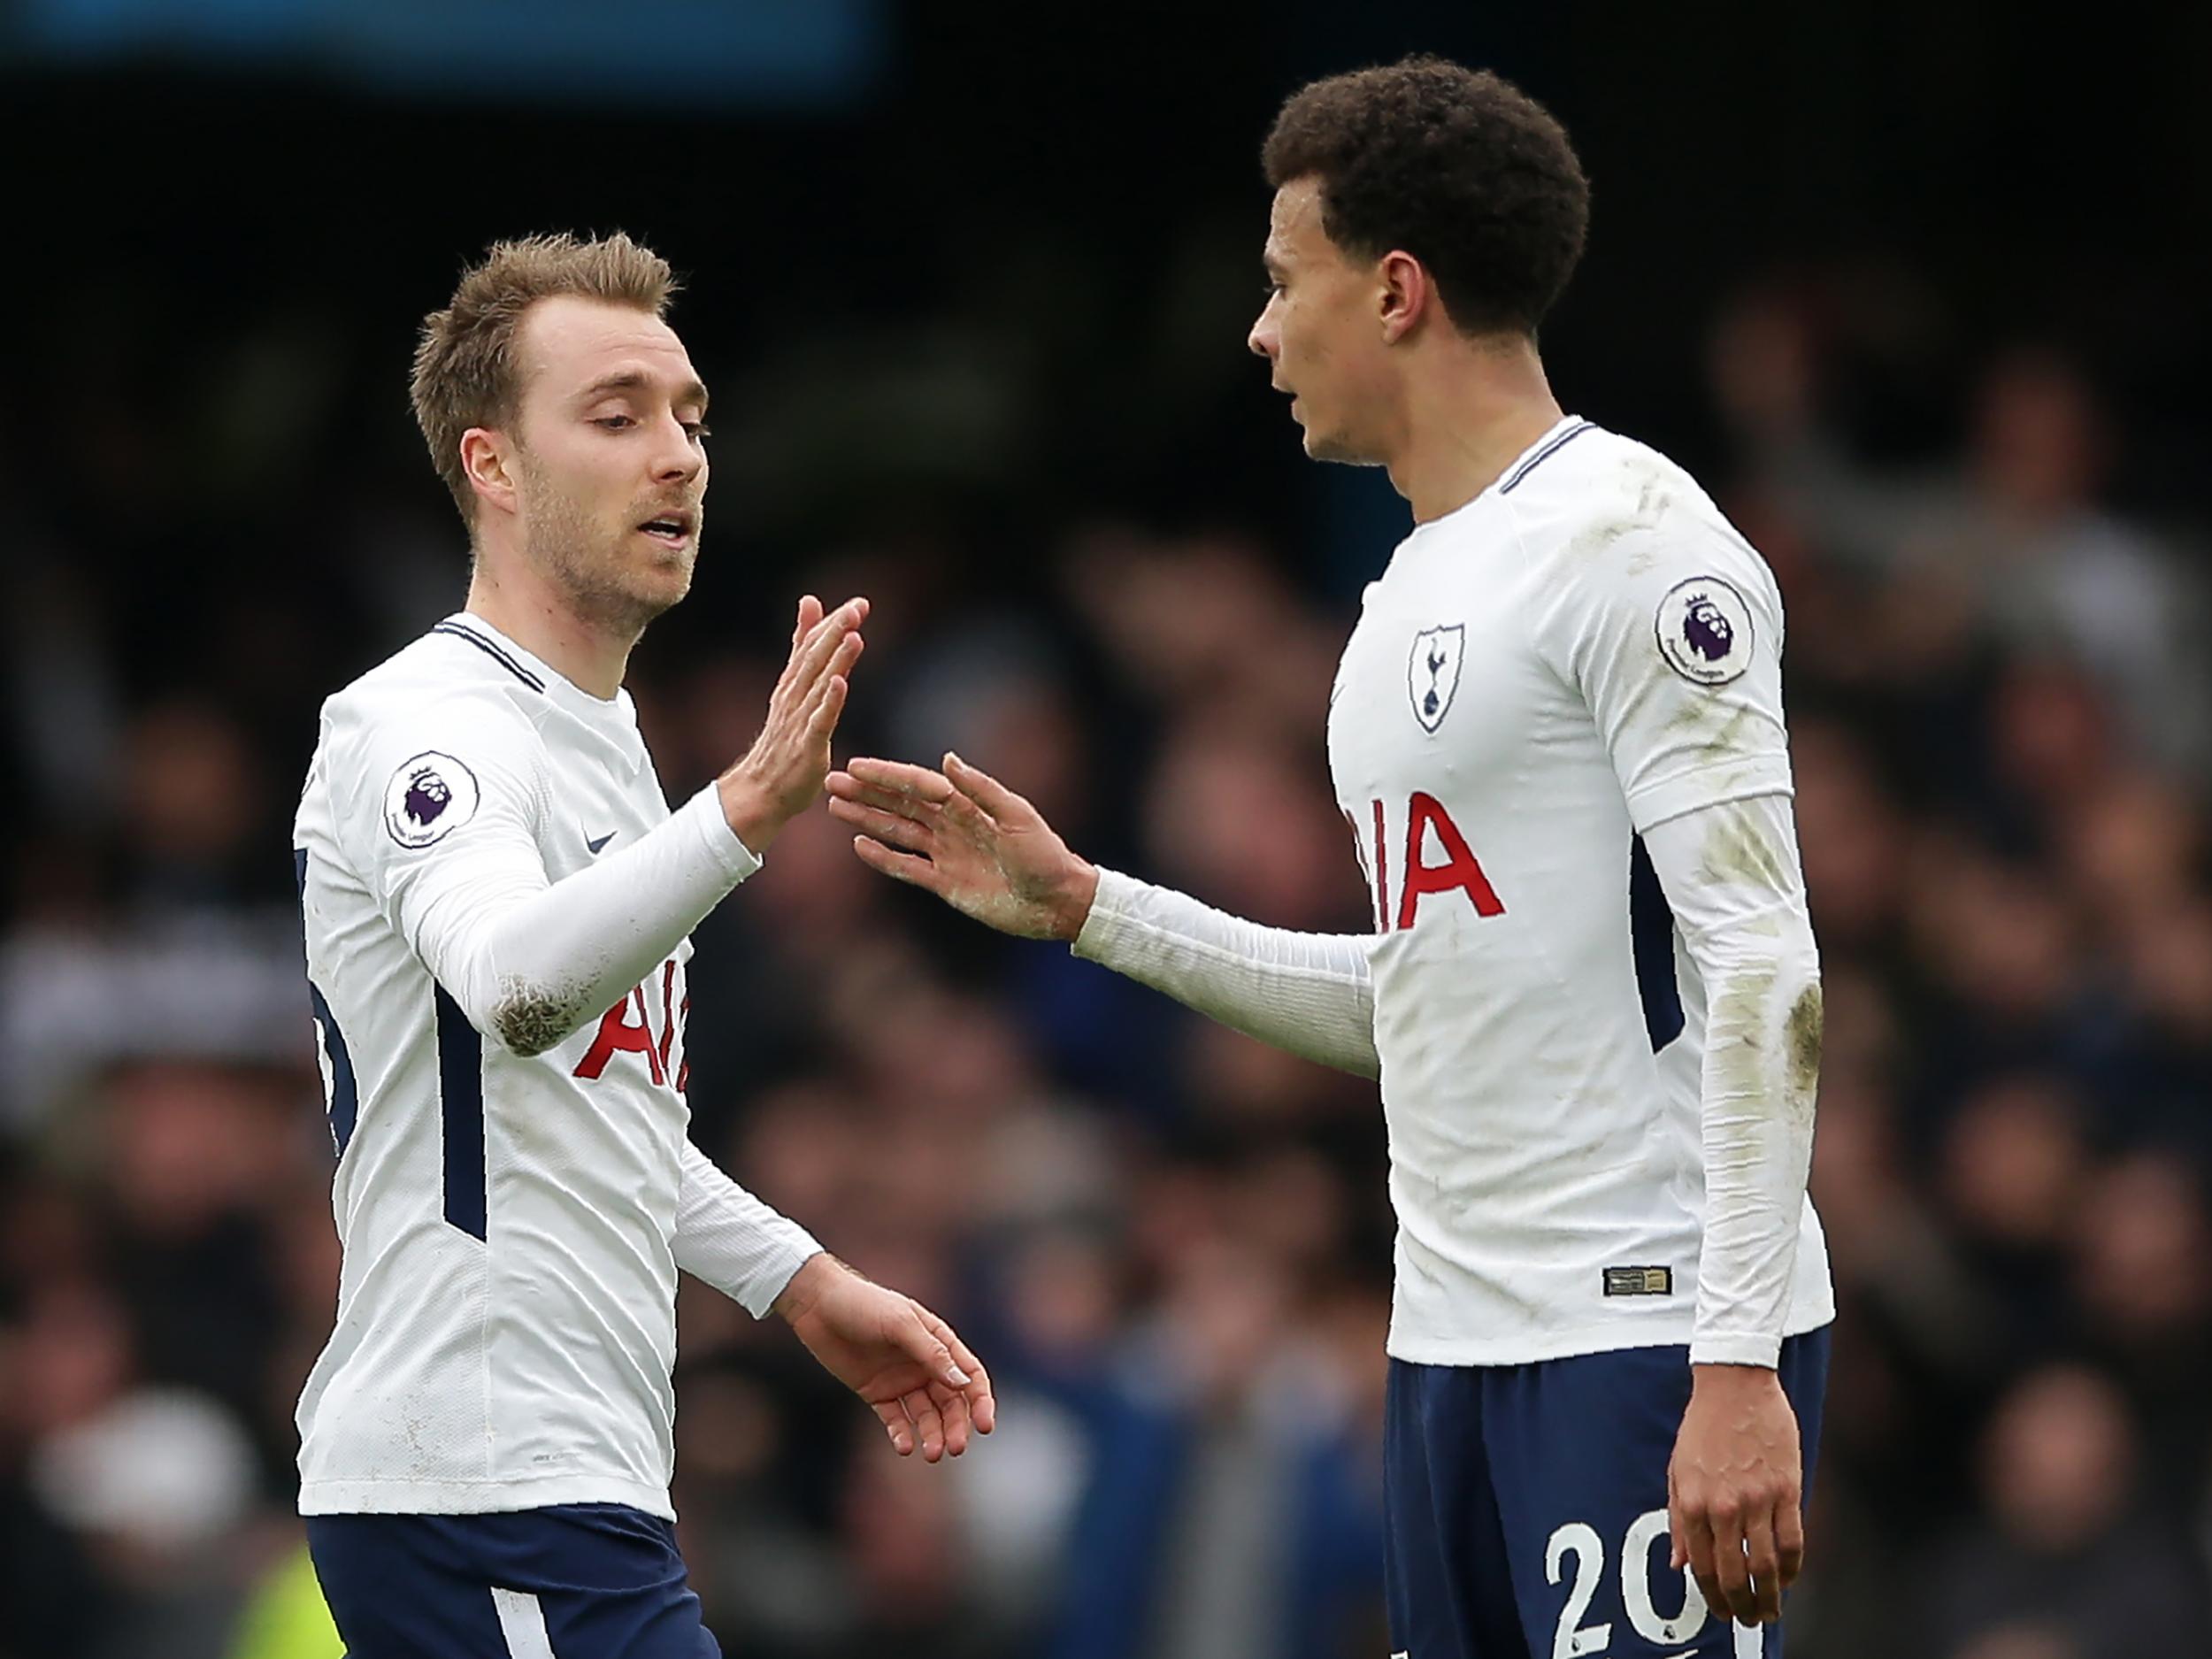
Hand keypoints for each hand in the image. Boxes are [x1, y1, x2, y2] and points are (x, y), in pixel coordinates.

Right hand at [719, 595, 868, 852]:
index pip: (812, 646)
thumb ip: (803, 646)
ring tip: (853, 635)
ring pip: (818, 684)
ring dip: (835, 659)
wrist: (761, 791)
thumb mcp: (794, 687)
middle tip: (858, 608)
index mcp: (792, 684)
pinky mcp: (806, 746)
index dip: (833, 623)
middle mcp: (793, 697)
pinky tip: (839, 683)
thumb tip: (810, 601)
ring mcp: (798, 721)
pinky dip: (828, 701)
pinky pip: (818, 720)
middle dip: (836, 631)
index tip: (858, 603)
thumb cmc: (783, 741)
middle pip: (815, 658)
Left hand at [774, 1254, 995, 1462]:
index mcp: (938, 1342)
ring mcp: (900, 1380)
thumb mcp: (900, 1324)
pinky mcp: (876, 1393)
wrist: (818, 1306)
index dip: (981, 1401)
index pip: (969, 1375)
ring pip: (926, 1414)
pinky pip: (895, 1419)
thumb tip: (964, 1383)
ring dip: (932, 1434)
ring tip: (930, 1453)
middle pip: (951, 1402)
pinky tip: (904, 1446)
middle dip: (956, 1426)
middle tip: (955, 1448)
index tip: (985, 1426)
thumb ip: (932, 1354)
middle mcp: (923, 1364)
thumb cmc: (863, 1305)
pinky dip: (902, 1434)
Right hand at [825, 752, 1097, 940]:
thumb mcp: (1017, 816)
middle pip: (900, 804)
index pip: (918, 785)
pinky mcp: (945, 883)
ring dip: (867, 818)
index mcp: (967, 805)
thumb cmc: (1044, 855)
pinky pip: (907, 866)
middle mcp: (952, 825)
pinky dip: (883, 856)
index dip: (886, 775)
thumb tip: (946, 759)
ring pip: (897, 831)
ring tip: (835, 806)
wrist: (1057, 902)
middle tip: (831, 781)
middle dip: (866, 792)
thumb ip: (980, 789)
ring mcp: (946, 853)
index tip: (855, 766)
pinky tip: (859, 844)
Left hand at [1668, 1363, 1804, 1626]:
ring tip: (1771, 1611)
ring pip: (1766, 1565)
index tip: (1721, 1612)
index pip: (1702, 1566)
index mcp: (1692, 1502)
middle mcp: (1723, 1507)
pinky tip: (1790, 1578)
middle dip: (1741, 1606)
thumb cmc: (1703, 1426)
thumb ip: (1679, 1520)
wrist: (1734, 1385)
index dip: (1712, 1597)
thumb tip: (1679, 1564)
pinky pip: (1793, 1540)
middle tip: (1748, 1620)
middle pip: (1734, 1574)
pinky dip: (1793, 1567)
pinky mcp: (1786, 1490)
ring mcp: (1757, 1500)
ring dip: (1770, 1596)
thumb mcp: (1677, 1471)